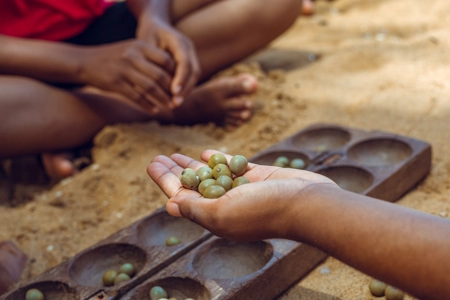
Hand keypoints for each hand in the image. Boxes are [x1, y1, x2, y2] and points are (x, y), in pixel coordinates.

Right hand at [78, 40, 175, 113]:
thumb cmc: (113, 57)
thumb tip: (174, 72)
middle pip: (160, 76)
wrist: (84, 62)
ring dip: (162, 100)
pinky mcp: (116, 83)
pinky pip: (137, 97)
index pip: (166, 60)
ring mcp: (124, 70)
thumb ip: (149, 57)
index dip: (176, 74)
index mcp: (140, 46)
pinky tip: (154, 110)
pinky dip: (148, 105)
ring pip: (150, 88)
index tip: (180, 84)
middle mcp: (132, 56)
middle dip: (171, 90)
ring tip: (169, 106)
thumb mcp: (131, 49)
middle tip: (177, 99)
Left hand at [137, 17, 200, 105]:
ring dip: (186, 91)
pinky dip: (183, 89)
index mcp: (179, 41)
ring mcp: (191, 55)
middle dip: (186, 89)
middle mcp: (188, 48)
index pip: (185, 62)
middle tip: (175, 103)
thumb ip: (152, 62)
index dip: (181, 78)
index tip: (174, 92)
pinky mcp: (189, 63)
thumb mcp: (146, 45)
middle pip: (194, 71)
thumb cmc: (147, 35)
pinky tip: (173, 99)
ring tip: (174, 104)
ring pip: (194, 76)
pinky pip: (189, 77)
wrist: (155, 25)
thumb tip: (151, 83)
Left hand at [147, 150, 337, 240]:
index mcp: (213, 216)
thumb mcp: (222, 213)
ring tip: (174, 153)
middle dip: (174, 171)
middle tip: (158, 156)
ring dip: (191, 164)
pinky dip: (218, 159)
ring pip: (209, 174)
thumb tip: (170, 205)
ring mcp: (242, 190)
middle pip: (192, 185)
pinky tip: (206, 152)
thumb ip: (195, 208)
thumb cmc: (264, 211)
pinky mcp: (257, 177)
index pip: (181, 196)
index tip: (152, 163)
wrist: (309, 204)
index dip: (164, 180)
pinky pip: (233, 166)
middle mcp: (225, 204)